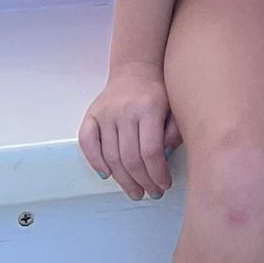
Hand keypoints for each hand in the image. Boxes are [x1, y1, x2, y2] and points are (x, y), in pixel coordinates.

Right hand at [79, 66, 180, 200]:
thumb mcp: (176, 107)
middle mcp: (125, 110)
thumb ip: (174, 132)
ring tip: (136, 192)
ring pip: (111, 156)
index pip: (151, 151)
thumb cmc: (160, 92)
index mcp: (149, 107)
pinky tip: (107, 175)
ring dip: (123, 180)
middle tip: (152, 193)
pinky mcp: (91, 114)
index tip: (165, 185)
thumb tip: (164, 160)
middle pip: (130, 158)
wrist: (136, 69)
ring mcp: (105, 113)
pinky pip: (87, 143)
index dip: (158, 173)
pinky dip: (95, 161)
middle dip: (143, 181)